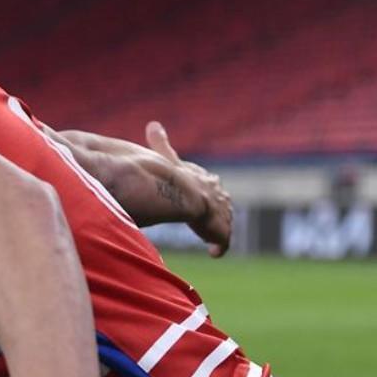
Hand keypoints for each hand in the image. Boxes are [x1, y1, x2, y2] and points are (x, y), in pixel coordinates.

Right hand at [146, 121, 231, 256]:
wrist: (187, 194)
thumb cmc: (177, 177)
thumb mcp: (167, 158)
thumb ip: (161, 143)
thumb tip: (152, 123)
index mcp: (207, 180)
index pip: (210, 185)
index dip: (206, 192)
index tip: (201, 198)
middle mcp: (219, 197)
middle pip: (222, 204)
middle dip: (217, 211)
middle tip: (207, 221)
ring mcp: (222, 215)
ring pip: (224, 223)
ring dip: (217, 230)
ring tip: (210, 239)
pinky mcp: (221, 231)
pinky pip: (222, 242)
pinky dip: (218, 247)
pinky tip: (213, 253)